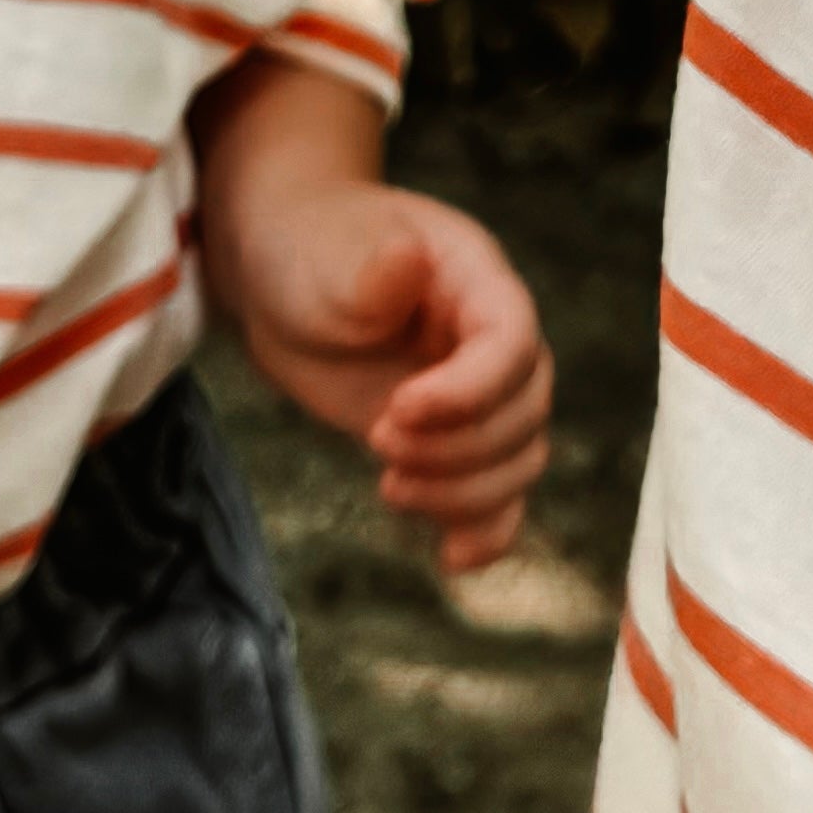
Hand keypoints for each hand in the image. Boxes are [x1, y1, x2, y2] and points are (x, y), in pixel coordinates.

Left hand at [209, 177, 554, 572]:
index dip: (469, 390)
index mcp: (479, 282)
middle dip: (457, 445)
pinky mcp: (453, 442)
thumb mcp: (331, 258)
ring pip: (519, 460)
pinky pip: (498, 496)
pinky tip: (450, 559)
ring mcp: (479, 396)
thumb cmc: (313, 253)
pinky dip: (485, 532)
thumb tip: (407, 261)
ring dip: (464, 491)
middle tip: (377, 440)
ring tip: (388, 487)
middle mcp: (496, 343)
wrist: (287, 278)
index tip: (397, 410)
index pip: (513, 343)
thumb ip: (372, 271)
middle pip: (524, 412)